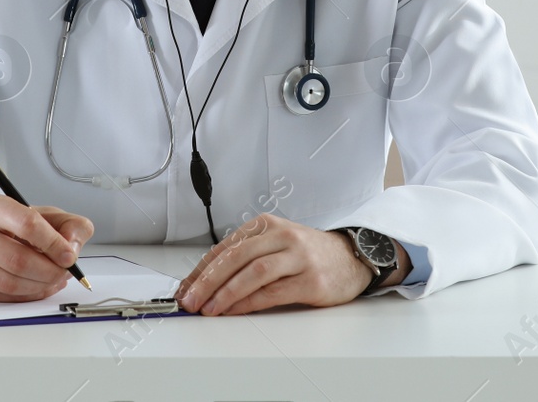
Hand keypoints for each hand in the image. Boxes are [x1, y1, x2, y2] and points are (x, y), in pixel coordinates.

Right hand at [0, 193, 92, 302]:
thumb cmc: (14, 225)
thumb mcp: (45, 214)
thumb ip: (70, 225)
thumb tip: (72, 248)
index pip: (27, 225)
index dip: (53, 244)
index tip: (69, 256)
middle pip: (18, 260)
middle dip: (49, 271)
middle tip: (64, 272)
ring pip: (10, 283)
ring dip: (40, 286)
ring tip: (54, 279)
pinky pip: (3, 297)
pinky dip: (28, 296)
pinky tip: (39, 286)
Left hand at [174, 214, 407, 315]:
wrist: (351, 258)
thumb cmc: (307, 254)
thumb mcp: (275, 244)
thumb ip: (245, 257)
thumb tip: (205, 282)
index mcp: (267, 225)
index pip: (225, 247)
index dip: (201, 269)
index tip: (185, 288)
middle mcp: (282, 236)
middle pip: (236, 257)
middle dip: (207, 281)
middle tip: (190, 300)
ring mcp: (298, 257)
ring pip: (253, 273)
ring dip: (226, 293)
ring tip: (209, 308)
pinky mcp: (311, 280)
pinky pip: (273, 292)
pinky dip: (249, 303)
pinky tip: (235, 311)